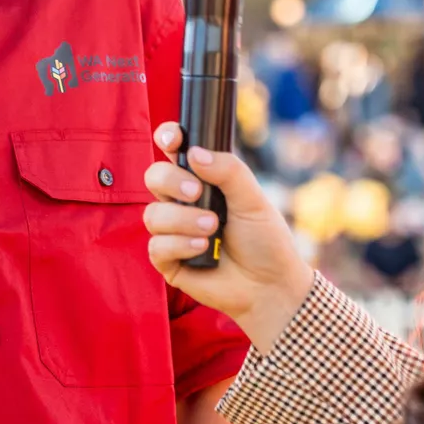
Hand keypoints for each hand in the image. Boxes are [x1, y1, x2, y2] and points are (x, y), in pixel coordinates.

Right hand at [144, 122, 314, 353]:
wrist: (271, 286)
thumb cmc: (265, 241)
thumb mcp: (253, 199)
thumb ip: (228, 171)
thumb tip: (195, 153)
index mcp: (203, 181)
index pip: (175, 151)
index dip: (167, 138)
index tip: (173, 139)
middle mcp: (184, 203)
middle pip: (154, 177)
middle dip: (171, 181)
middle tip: (195, 193)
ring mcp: (174, 232)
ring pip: (153, 214)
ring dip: (182, 220)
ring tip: (212, 229)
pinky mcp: (169, 261)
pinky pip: (155, 246)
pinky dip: (178, 245)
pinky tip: (203, 250)